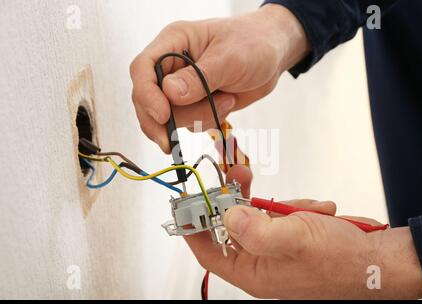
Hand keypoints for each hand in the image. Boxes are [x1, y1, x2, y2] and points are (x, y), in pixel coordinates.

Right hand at [130, 4, 309, 152]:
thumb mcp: (230, 57)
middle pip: (148, 98)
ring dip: (197, 118)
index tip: (162, 116)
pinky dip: (205, 121)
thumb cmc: (254, 43)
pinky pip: (187, 122)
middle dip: (165, 120)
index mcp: (174, 42)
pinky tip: (226, 105)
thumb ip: (200, 77)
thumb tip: (169, 94)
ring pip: (169, 116)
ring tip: (227, 101)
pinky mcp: (193, 103)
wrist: (273, 55)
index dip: (147, 94)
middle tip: (176, 139)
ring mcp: (181, 86)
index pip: (143, 68)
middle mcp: (171, 65)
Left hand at [185, 186, 421, 298]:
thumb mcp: (294, 240)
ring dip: (283, 205)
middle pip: (235, 225)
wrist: (378, 259)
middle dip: (241, 199)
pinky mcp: (294, 237)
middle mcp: (263, 262)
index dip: (194, 229)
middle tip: (239, 172)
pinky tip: (323, 214)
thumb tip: (228, 215)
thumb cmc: (340, 260)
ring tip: (311, 213)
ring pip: (262, 214)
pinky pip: (284, 213)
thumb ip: (255, 229)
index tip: (186, 204)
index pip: (209, 252)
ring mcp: (279, 249)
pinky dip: (301, 208)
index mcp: (255, 272)